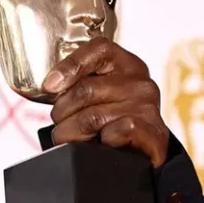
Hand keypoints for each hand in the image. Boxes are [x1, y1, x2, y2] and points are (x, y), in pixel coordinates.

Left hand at [41, 38, 169, 167]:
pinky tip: (101, 143)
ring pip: (93, 117)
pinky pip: (118, 131)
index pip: (99, 49)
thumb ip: (76, 83)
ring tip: (72, 138)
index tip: (49, 86)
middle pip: (85, 90)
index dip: (69, 66)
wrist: (142, 153)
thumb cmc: (111, 121)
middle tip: (60, 124)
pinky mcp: (154, 133)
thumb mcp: (95, 95)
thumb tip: (50, 85)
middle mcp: (140, 82)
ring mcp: (148, 107)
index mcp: (125, 65)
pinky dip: (101, 141)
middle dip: (61, 112)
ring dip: (71, 133)